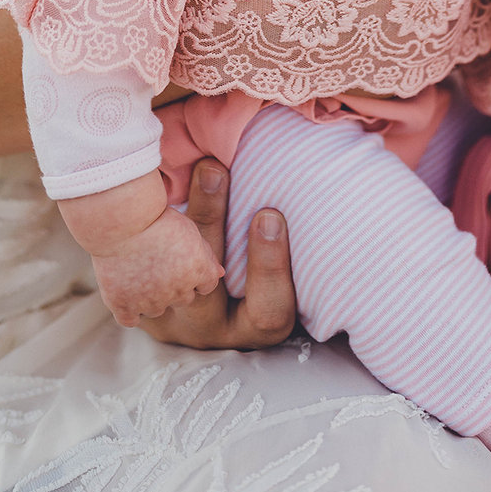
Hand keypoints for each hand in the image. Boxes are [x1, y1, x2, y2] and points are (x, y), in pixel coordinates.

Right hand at [85, 203, 224, 327]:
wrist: (121, 217)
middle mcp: (177, 291)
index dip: (194, 274)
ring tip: (138, 269)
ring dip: (151, 296)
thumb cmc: (155, 215)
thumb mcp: (189, 228)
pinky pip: (130, 319)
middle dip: (175, 285)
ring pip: (156, 308)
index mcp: (197, 271)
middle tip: (157, 261)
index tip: (181, 260)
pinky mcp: (123, 305)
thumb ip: (206, 255)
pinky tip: (125, 292)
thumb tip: (220, 274)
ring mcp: (149, 301)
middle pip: (182, 298)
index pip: (206, 286)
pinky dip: (128, 309)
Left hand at [136, 158, 297, 348]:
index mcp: (258, 328)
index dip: (270, 268)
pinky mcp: (138, 303)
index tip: (270, 213)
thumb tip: (354, 159)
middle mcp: (214, 331)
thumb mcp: (295, 268)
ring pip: (168, 274)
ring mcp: (172, 320)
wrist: (196, 296)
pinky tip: (148, 181)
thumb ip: (311, 234)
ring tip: (174, 164)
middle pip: (208, 289)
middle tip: (217, 168)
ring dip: (172, 216)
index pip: (268, 313)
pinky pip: (136, 267)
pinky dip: (141, 224)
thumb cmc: (264, 271)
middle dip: (211, 223)